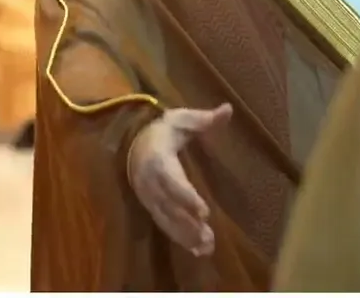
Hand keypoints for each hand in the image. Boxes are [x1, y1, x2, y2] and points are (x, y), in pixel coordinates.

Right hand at [127, 103, 232, 255]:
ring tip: (206, 248)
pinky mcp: (150, 205)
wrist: (131, 140)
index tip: (204, 211)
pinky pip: (164, 224)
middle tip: (209, 237)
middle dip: (188, 224)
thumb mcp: (180, 119)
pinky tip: (197, 249)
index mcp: (158, 158)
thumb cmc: (161, 129)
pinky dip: (179, 237)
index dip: (187, 197)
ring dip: (185, 235)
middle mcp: (150, 181)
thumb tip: (228, 109)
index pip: (172, 181)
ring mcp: (148, 196)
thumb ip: (203, 119)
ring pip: (166, 219)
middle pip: (169, 206)